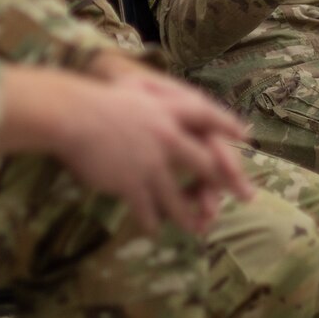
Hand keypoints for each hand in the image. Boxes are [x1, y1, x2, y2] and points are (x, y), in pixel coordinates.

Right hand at [0, 66, 254, 235]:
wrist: (73, 116)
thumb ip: (153, 93)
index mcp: (168, 111)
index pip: (208, 117)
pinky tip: (153, 231)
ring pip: (178, 198)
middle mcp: (168, 138)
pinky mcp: (133, 184)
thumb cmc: (95, 99)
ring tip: (197, 228)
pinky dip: (152, 222)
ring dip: (189, 217)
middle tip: (244, 196)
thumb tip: (161, 101)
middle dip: (226, 184)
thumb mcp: (133, 86)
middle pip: (205, 165)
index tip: (245, 135)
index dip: (228, 125)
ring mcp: (152, 164)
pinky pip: (149, 210)